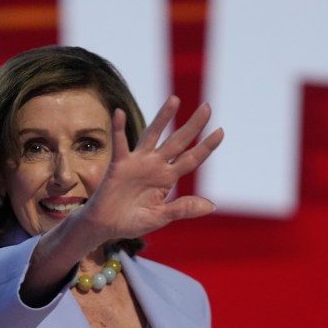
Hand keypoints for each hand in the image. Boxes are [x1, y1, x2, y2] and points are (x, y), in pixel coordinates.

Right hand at [82, 96, 223, 241]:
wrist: (106, 227)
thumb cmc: (133, 220)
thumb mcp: (161, 216)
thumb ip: (183, 208)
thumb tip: (212, 206)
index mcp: (168, 178)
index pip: (191, 159)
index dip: (205, 147)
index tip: (220, 132)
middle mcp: (155, 165)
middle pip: (178, 141)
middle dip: (193, 125)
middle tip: (207, 107)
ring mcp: (137, 162)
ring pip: (152, 135)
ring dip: (163, 118)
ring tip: (175, 100)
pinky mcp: (119, 165)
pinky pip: (120, 144)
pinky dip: (118, 129)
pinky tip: (119, 113)